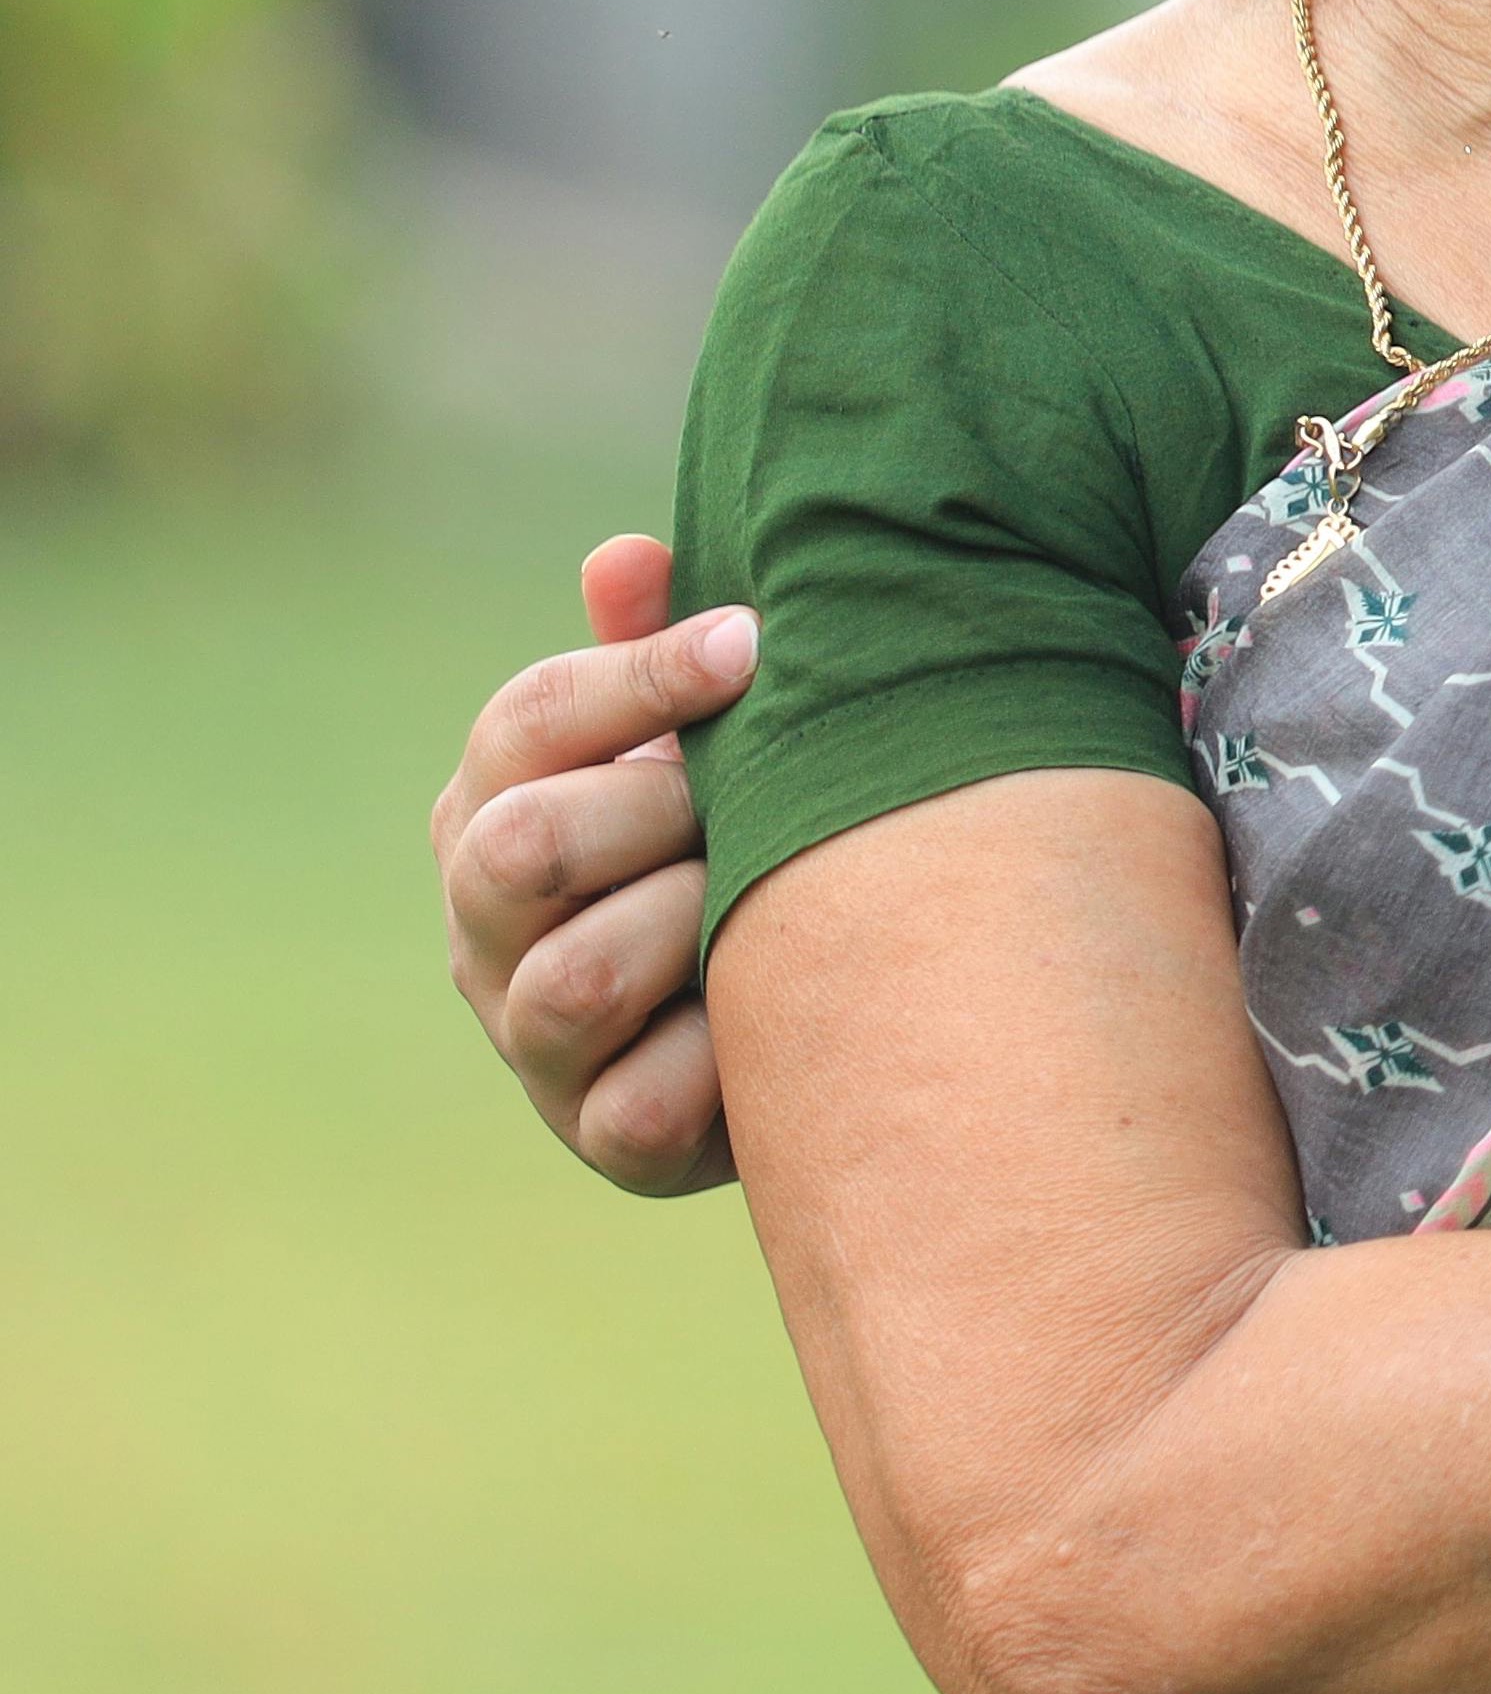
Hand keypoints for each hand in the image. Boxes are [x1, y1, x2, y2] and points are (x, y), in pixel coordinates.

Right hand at [433, 533, 751, 1195]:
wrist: (804, 1003)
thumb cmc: (731, 833)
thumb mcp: (700, 736)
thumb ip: (656, 648)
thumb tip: (627, 554)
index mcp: (493, 806)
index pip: (524, 723)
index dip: (641, 676)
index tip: (756, 643)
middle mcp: (482, 925)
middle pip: (521, 846)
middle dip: (658, 813)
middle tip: (739, 809)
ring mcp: (532, 1037)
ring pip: (578, 978)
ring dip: (694, 928)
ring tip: (755, 906)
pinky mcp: (601, 1138)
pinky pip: (643, 1103)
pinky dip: (721, 1058)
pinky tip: (769, 1018)